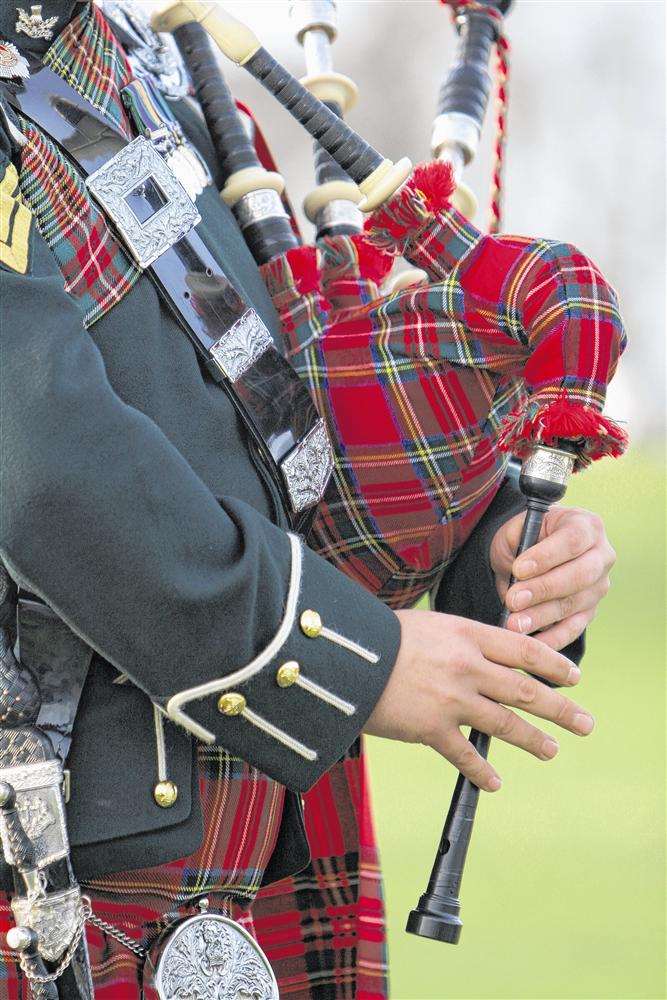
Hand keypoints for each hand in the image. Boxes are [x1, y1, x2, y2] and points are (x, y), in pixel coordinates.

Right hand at [364, 610, 593, 790]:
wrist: (342, 657)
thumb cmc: (378, 635)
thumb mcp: (426, 625)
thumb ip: (458, 639)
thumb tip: (484, 654)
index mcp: (466, 634)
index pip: (524, 650)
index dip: (554, 665)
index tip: (575, 676)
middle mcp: (466, 666)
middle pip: (525, 690)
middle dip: (561, 708)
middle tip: (585, 723)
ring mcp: (451, 699)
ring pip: (505, 723)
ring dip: (534, 740)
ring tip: (552, 750)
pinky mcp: (430, 729)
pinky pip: (465, 755)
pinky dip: (483, 772)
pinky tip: (495, 783)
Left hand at [490, 507, 615, 649]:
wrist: (528, 552)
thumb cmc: (523, 537)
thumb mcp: (517, 530)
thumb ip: (518, 547)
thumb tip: (519, 579)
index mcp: (586, 525)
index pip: (573, 540)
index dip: (547, 556)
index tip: (519, 569)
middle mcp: (601, 555)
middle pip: (580, 575)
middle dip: (544, 589)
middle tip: (513, 600)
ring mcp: (599, 586)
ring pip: (574, 603)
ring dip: (542, 616)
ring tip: (514, 623)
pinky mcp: (590, 611)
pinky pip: (574, 628)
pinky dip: (552, 638)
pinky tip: (531, 643)